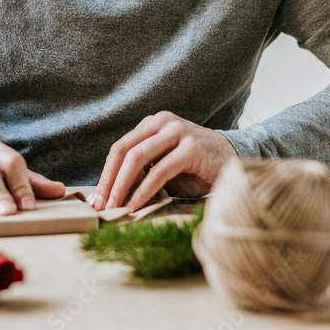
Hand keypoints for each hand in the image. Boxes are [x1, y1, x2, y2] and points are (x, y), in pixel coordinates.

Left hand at [88, 110, 239, 211]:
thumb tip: (111, 194)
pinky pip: (160, 170)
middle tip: (100, 205)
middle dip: (109, 180)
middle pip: (124, 151)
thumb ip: (142, 169)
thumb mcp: (164, 162)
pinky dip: (144, 190)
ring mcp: (178, 132)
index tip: (95, 199)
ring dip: (122, 186)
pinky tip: (136, 205)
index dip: (105, 174)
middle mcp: (163, 122)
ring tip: (115, 207)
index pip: (120, 148)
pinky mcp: (192, 148)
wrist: (234, 160)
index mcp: (153, 124)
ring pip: (138, 157)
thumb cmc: (196, 167)